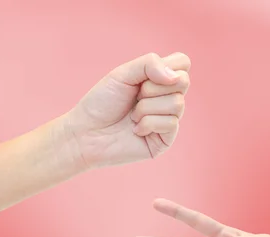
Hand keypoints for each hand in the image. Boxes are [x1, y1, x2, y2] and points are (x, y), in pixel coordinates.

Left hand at [63, 52, 190, 169]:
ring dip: (147, 108)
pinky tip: (136, 130)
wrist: (86, 133)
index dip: (168, 67)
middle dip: (153, 88)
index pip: (183, 63)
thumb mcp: (123, 73)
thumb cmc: (102, 103)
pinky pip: (171, 124)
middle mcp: (167, 98)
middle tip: (135, 97)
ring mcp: (168, 119)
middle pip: (183, 82)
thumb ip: (150, 64)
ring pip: (177, 103)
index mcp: (159, 79)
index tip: (144, 78)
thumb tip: (175, 77)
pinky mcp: (166, 140)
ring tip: (132, 116)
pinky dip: (148, 124)